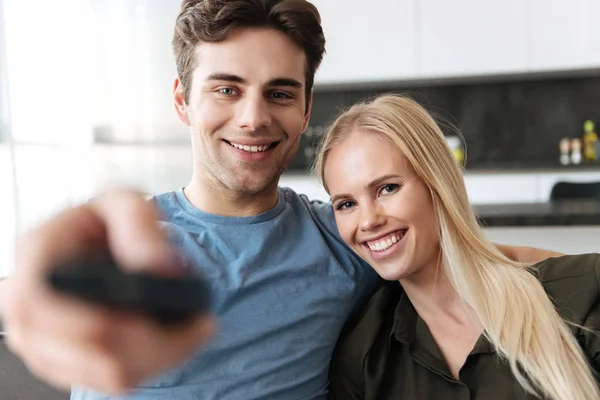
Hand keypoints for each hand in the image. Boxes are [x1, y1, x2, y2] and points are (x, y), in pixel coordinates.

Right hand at [0, 189, 215, 393]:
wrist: (100, 245)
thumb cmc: (107, 224)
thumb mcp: (126, 203)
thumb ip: (139, 225)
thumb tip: (157, 268)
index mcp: (36, 258)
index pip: (56, 304)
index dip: (112, 316)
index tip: (163, 310)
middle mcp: (27, 305)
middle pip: (94, 348)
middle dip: (158, 340)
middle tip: (201, 322)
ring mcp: (41, 343)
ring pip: (109, 374)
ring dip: (163, 355)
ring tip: (195, 329)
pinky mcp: (65, 365)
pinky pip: (112, 382)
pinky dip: (153, 365)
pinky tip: (176, 341)